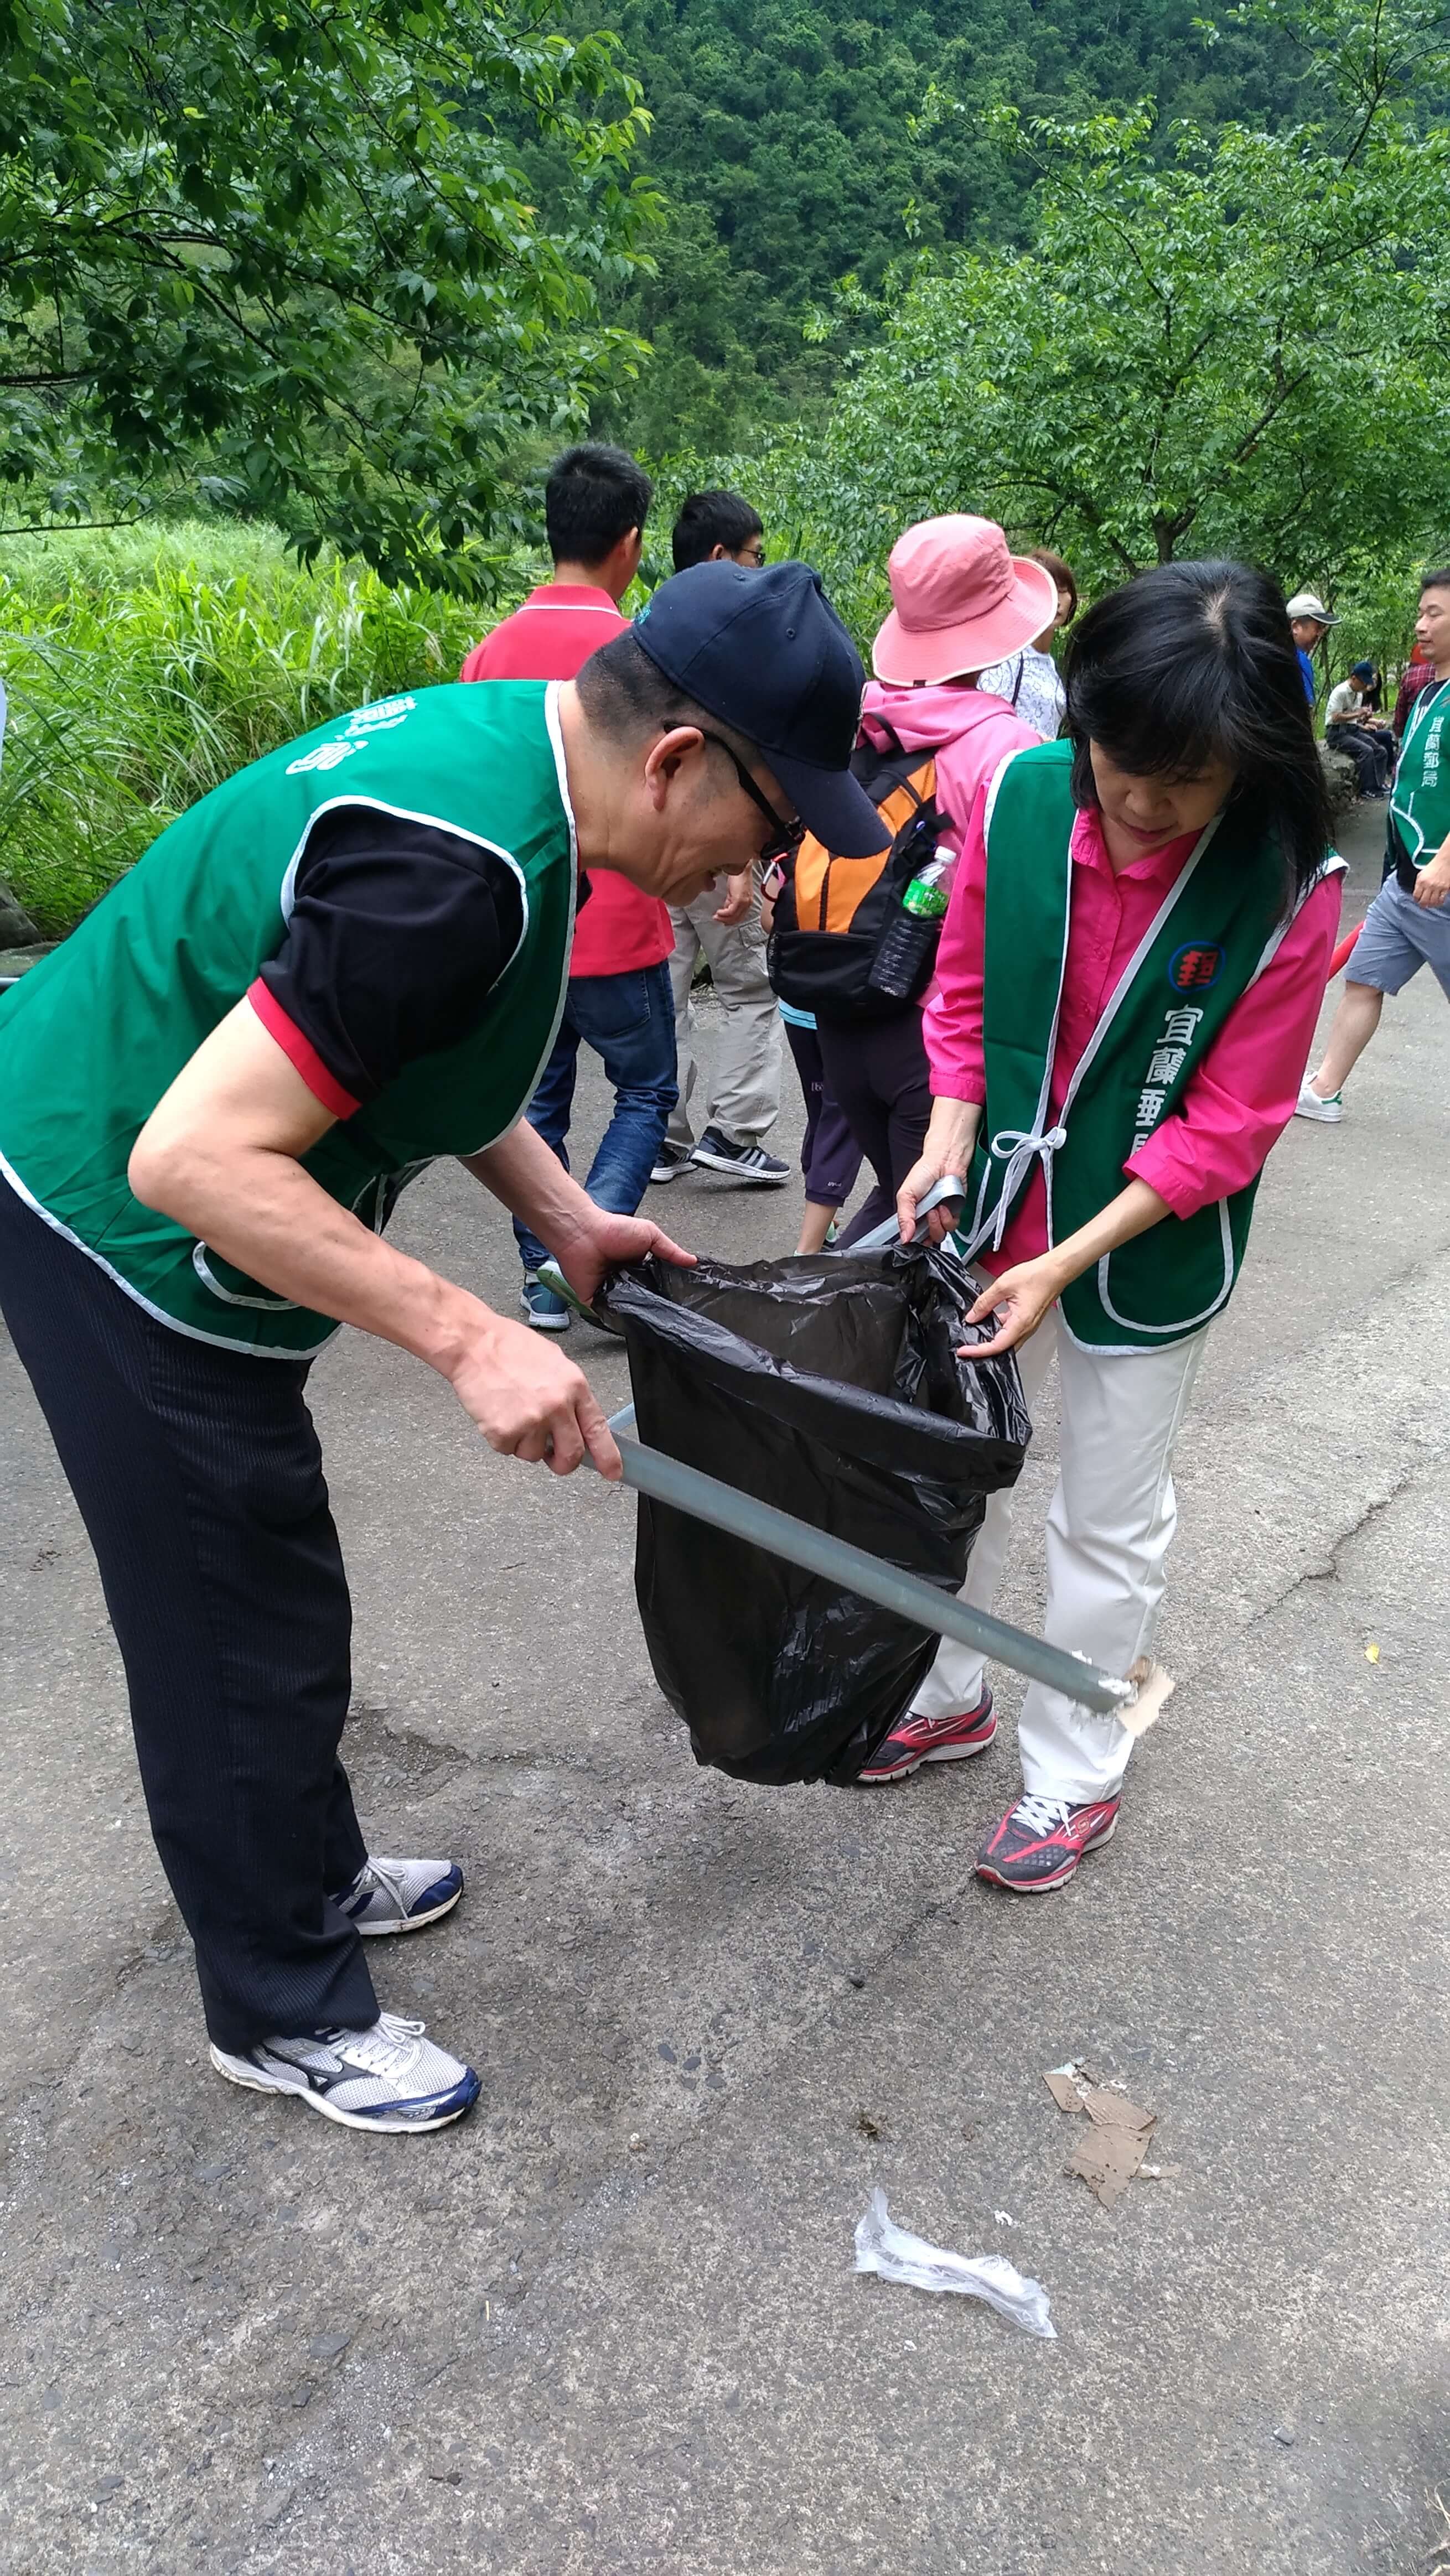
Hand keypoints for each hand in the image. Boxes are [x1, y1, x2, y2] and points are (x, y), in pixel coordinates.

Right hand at [447, 1310, 620, 1477]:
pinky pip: (509, 1451)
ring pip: (535, 1455)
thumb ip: (570, 1395)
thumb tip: (578, 1422)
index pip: (598, 1430)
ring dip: (525, 1443)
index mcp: (574, 1387)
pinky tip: (498, 1413)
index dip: (608, 1457)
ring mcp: (530, 1421)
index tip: (613, 1472)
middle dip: (563, 1462)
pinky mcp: (504, 1432)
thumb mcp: (555, 1363)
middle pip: (572, 1454)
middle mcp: (556, 1406)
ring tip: (513, 1412)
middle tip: (553, 1456)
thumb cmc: (509, 1347)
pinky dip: (503, 1438)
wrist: (473, 1344)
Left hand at [552, 1207, 694, 1309]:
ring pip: (629, 1311)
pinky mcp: (596, 1302)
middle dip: (654, 1306)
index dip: (667, 1293)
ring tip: (652, 1316)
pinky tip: (630, 1317)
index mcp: (638, 1268)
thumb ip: (670, 1250)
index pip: (656, 1286)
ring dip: (638, 1312)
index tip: (681, 1302)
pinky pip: (610, 1315)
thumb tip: (693, 1261)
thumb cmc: (613, 1229)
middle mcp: (625, 1282)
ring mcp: (611, 1294)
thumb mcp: (650, 1234)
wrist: (583, 1234)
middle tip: (669, 1314)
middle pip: (644, 1300)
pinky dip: (618, 1317)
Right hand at [713, 869, 754, 926]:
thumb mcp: (733, 891)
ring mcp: (744, 902)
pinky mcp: (740, 900)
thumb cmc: (737, 875)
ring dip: (723, 918)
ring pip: (734, 916)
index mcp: (747, 901)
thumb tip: (725, 908)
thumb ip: (730, 901)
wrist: (741, 867)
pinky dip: (723, 913)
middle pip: (737, 919)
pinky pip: (731, 911)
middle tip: (717, 919)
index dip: (730, 920)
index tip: (722, 920)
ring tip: (716, 916)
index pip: (739, 916)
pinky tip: (718, 912)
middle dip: (726, 921)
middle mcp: (748, 903)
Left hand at [960, 1255, 1064, 1357]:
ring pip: (1007, 1342)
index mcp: (1021, 1323)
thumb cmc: (1037, 1276)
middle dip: (983, 1351)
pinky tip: (988, 1323)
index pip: (996, 1346)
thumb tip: (972, 1317)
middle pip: (1002, 1349)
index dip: (978, 1351)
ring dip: (990, 1342)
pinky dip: (998, 1332)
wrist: (1055, 1270)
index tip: (965, 1351)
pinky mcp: (1028, 1321)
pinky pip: (1011, 1332)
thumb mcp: (1003, 1286)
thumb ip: (984, 1303)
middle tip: (967, 1348)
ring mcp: (1028, 1326)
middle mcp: (1026, 1329)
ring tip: (974, 1337)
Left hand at [1413, 853, 1449, 908]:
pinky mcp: (1445, 888)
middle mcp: (1429, 885)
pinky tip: (1438, 901)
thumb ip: (1418, 884)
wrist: (1445, 861)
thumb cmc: (1433, 866)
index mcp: (1421, 881)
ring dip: (1431, 905)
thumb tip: (1417, 894)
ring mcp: (1437, 887)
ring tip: (1431, 904)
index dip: (1416, 900)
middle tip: (1424, 906)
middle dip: (1423, 905)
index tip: (1417, 901)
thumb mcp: (1421, 874)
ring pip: (1433, 902)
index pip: (1416, 896)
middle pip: (1424, 901)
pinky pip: (1441, 899)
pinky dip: (1439, 902)